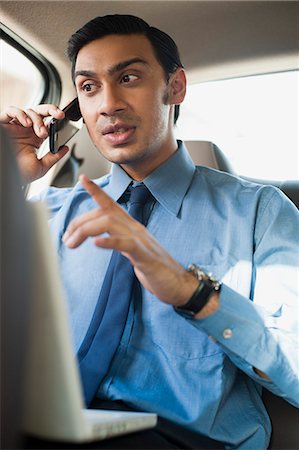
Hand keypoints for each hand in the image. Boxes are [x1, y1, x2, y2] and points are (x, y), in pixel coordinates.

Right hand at [0, 104, 69, 182]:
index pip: (48, 122)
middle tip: (60, 115)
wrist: (6, 177)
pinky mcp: (4, 124)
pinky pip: (11, 111)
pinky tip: (27, 123)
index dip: (56, 117)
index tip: (65, 118)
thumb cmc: (20, 173)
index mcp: (35, 138)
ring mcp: (16, 126)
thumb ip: (54, 157)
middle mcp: (26, 130)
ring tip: (41, 132)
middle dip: (51, 110)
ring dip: (38, 119)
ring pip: (29, 111)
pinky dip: (20, 114)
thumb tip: (65, 149)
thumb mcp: (41, 167)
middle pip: (40, 112)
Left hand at [63, 174, 198, 306]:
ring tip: (72, 243)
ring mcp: (141, 240)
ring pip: (110, 223)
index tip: (82, 179)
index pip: (111, 204)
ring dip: (86, 231)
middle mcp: (135, 229)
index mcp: (131, 227)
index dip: (96, 191)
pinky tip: (96, 244)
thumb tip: (100, 239)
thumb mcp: (134, 251)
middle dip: (80, 222)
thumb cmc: (156, 269)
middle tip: (65, 239)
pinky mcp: (145, 256)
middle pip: (103, 213)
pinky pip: (125, 244)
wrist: (179, 284)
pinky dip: (108, 242)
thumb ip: (119, 241)